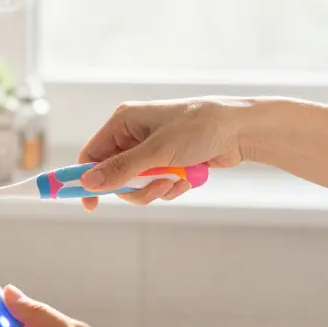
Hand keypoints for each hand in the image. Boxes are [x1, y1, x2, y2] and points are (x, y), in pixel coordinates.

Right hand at [77, 97, 252, 210]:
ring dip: (156, 189)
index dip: (87, 180)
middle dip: (136, 188)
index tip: (90, 204)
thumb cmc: (199, 128)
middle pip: (114, 176)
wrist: (240, 130)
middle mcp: (133, 135)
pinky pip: (155, 186)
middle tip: (156, 189)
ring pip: (136, 185)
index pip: (91, 155)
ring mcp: (151, 150)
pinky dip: (170, 187)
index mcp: (123, 122)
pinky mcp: (167, 162)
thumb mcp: (156, 151)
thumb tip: (87, 183)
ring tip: (177, 181)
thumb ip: (120, 169)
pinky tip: (188, 178)